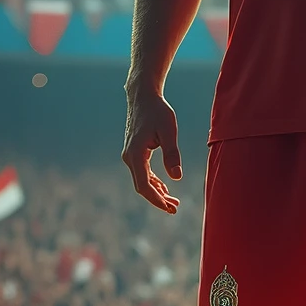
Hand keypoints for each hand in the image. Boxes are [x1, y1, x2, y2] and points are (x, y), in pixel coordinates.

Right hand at [122, 86, 181, 213]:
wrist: (142, 96)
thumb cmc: (157, 111)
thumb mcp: (168, 130)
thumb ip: (172, 153)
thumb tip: (176, 177)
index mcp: (135, 154)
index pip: (144, 185)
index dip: (156, 200)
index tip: (169, 208)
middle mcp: (129, 157)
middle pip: (142, 186)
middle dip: (158, 200)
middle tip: (175, 209)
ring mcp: (130, 155)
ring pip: (142, 181)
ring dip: (157, 192)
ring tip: (173, 202)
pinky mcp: (134, 152)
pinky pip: (143, 173)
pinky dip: (154, 182)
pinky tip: (164, 189)